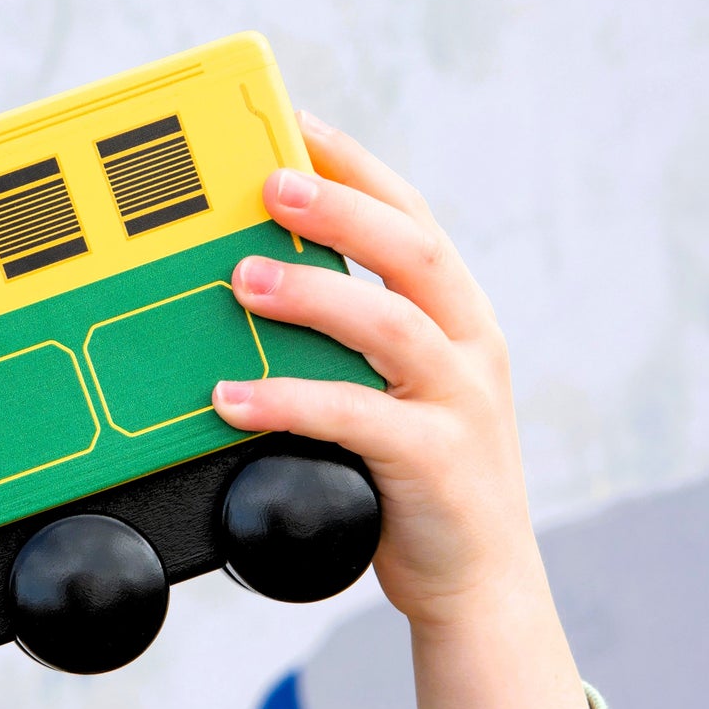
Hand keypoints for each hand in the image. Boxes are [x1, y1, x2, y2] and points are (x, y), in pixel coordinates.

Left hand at [212, 111, 526, 626]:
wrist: (478, 585)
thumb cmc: (417, 481)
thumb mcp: (392, 394)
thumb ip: (349, 344)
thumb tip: (255, 288)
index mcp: (457, 317)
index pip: (410, 218)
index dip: (357, 167)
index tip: (298, 123)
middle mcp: (468, 347)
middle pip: (411, 252)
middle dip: (340, 206)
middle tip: (266, 181)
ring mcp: (460, 403)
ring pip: (390, 325)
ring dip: (313, 294)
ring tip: (241, 280)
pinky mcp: (436, 462)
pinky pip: (356, 418)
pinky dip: (289, 402)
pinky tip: (230, 398)